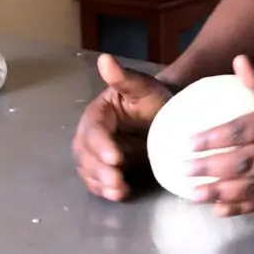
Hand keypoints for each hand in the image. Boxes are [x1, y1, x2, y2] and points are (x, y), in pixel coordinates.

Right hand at [72, 53, 172, 201]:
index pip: (93, 131)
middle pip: (86, 156)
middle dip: (100, 170)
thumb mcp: (142, 86)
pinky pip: (99, 182)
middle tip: (117, 181)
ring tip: (119, 191)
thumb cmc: (154, 97)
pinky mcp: (106, 169)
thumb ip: (123, 77)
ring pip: (90, 172)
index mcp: (97, 113)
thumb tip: (105, 59)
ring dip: (102, 184)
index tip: (116, 157)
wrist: (166, 114)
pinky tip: (119, 194)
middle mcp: (91, 135)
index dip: (101, 145)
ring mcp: (97, 154)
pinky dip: (105, 190)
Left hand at [185, 55, 253, 216]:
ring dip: (221, 192)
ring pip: (253, 187)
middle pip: (246, 162)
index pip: (245, 130)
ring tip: (193, 193)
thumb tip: (238, 60)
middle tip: (184, 169)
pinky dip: (241, 208)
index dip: (215, 138)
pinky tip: (217, 209)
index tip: (188, 142)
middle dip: (212, 168)